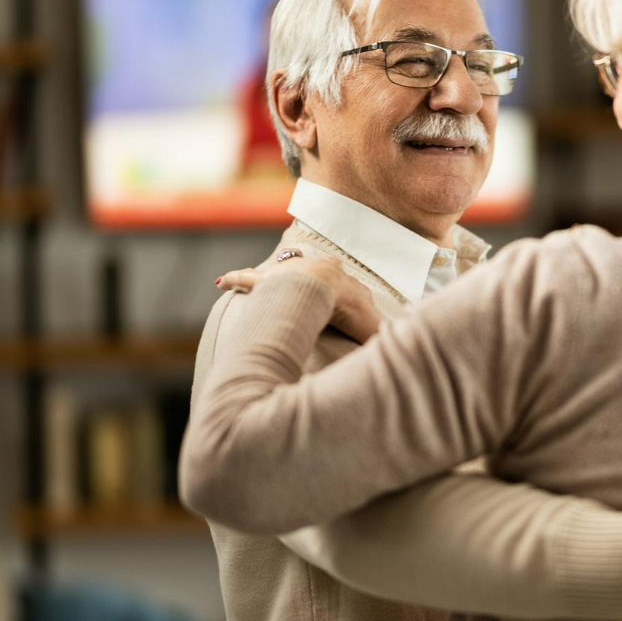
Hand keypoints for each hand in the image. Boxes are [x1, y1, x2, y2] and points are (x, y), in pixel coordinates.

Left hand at [216, 252, 380, 342]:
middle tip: (296, 290)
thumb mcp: (373, 326)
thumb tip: (401, 352)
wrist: (327, 289)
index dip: (341, 293)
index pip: (342, 283)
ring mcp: (290, 272)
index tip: (340, 303)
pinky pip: (247, 278)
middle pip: (308, 272)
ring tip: (253, 285)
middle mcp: (314, 268)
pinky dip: (235, 279)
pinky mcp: (267, 280)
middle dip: (302, 277)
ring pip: (276, 274)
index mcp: (340, 278)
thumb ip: (384, 339)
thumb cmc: (349, 308)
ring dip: (265, 280)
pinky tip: (221, 282)